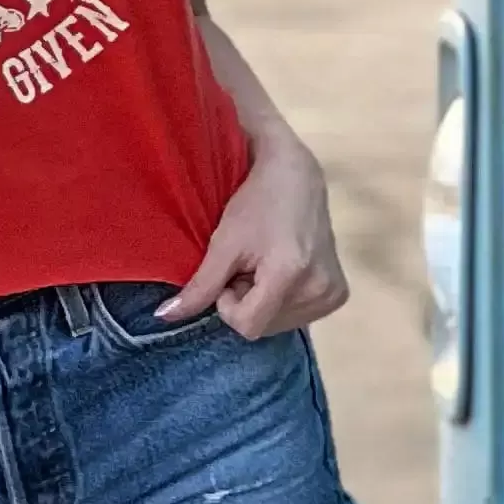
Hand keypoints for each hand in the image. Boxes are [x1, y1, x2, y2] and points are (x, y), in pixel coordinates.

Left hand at [161, 135, 347, 340]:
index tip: (231, 274)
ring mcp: (332, 293)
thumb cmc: (255, 203)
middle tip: (250, 264)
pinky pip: (299, 317)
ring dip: (264, 301)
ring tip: (268, 264)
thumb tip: (164, 317)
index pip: (247, 326)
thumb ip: (199, 286)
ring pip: (279, 325)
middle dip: (248, 301)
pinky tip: (287, 270)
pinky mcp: (339, 294)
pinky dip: (284, 300)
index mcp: (290, 274)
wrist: (297, 176)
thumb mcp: (224, 243)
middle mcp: (318, 289)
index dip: (230, 305)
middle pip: (263, 327)